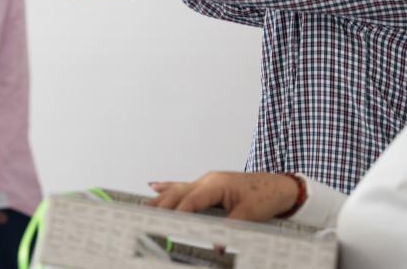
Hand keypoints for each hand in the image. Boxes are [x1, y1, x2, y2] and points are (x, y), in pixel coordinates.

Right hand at [146, 172, 299, 221]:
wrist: (281, 186)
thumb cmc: (266, 194)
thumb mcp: (251, 214)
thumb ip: (231, 228)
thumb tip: (216, 244)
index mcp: (216, 184)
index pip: (191, 200)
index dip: (178, 213)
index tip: (168, 224)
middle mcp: (208, 180)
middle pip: (179, 193)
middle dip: (162, 205)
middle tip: (146, 216)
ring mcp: (207, 182)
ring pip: (179, 189)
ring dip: (161, 197)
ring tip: (144, 204)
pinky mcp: (210, 186)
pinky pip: (185, 187)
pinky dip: (169, 187)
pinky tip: (156, 185)